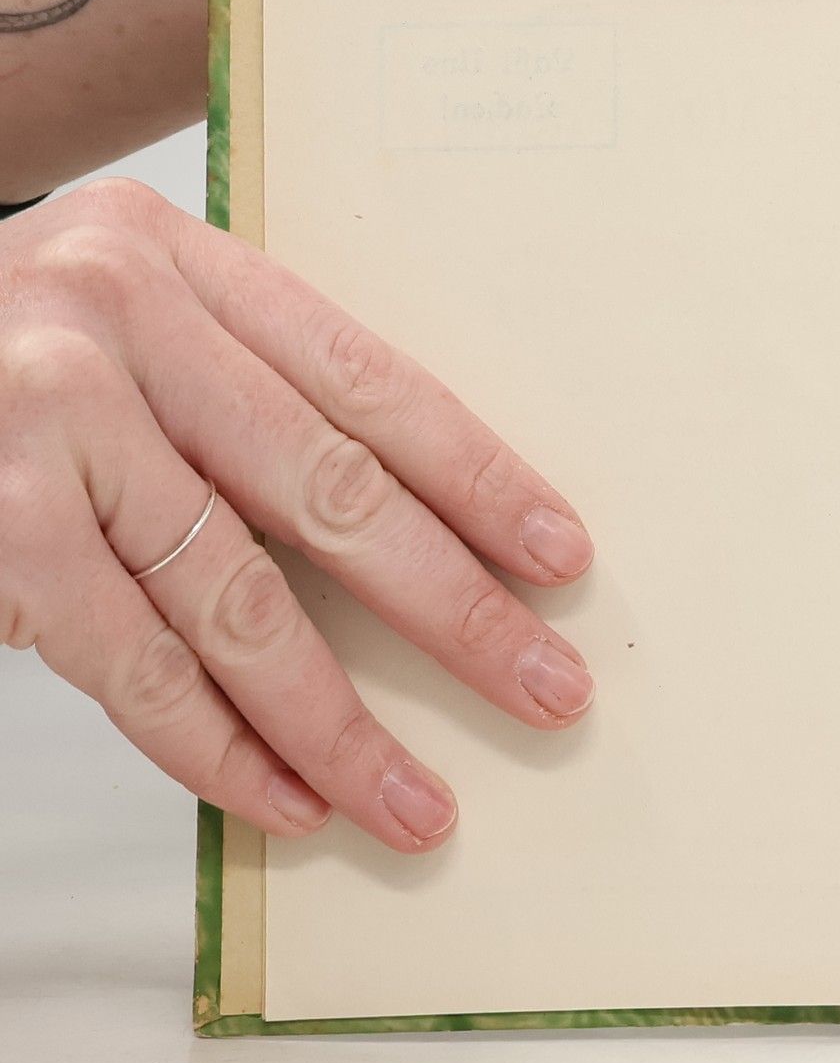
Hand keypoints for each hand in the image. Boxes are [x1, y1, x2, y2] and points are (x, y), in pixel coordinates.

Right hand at [0, 180, 595, 850]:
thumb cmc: (0, 349)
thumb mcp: (124, 315)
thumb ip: (240, 385)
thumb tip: (409, 534)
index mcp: (181, 259)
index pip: (370, 381)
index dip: (478, 477)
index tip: (561, 557)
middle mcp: (118, 320)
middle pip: (330, 488)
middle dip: (452, 607)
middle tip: (547, 688)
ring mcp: (48, 420)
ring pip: (234, 598)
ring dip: (337, 721)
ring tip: (417, 803)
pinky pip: (130, 663)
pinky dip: (215, 745)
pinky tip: (288, 799)